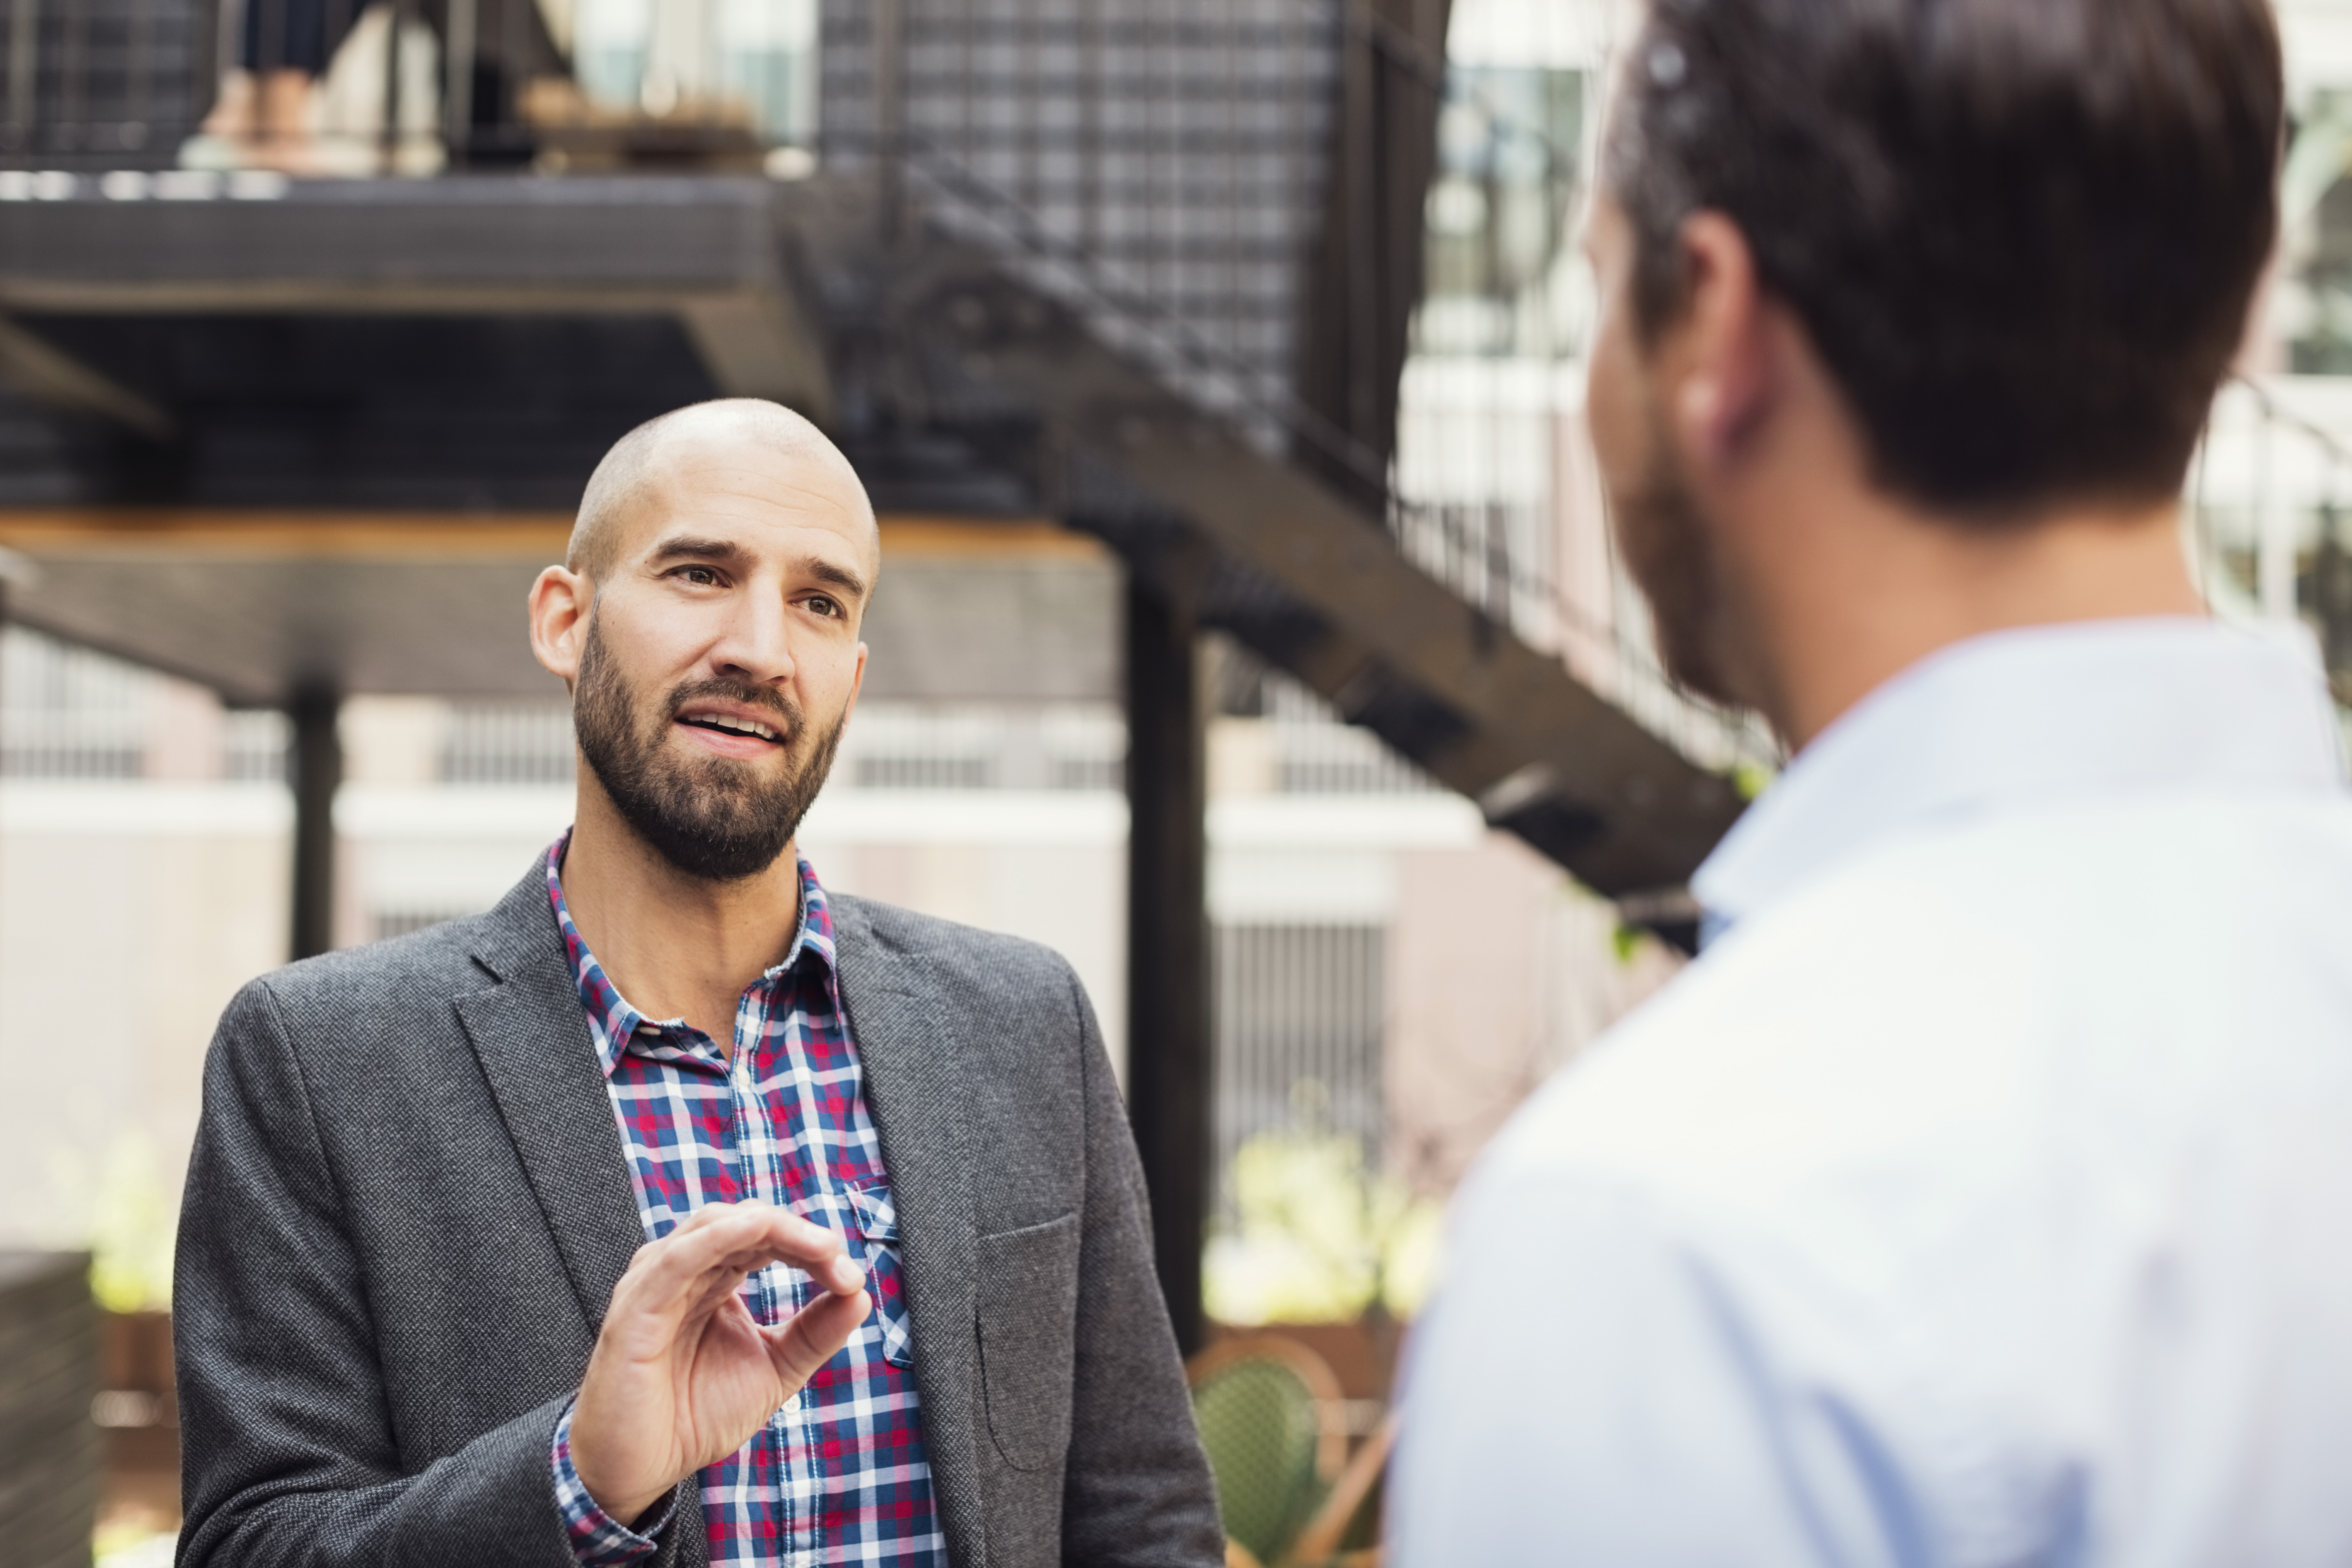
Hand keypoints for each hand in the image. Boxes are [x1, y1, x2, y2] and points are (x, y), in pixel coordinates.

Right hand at [569, 1200, 868, 1526]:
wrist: (642, 1468)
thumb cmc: (695, 1416)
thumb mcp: (775, 1370)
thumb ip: (815, 1333)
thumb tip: (861, 1294)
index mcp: (716, 1279)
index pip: (768, 1239)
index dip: (813, 1248)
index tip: (851, 1279)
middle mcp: (686, 1272)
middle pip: (746, 1223)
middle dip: (800, 1235)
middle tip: (839, 1259)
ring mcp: (657, 1284)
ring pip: (714, 1226)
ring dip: (773, 1228)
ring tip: (819, 1245)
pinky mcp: (636, 1307)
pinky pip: (676, 1259)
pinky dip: (717, 1237)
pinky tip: (754, 1227)